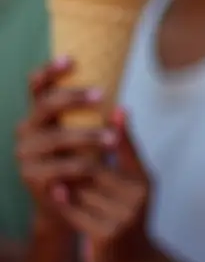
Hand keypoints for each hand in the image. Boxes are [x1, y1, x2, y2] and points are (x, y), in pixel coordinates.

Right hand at [15, 57, 111, 223]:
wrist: (67, 202)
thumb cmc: (82, 159)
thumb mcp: (91, 137)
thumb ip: (100, 122)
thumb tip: (122, 109)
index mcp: (40, 114)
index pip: (38, 87)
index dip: (49, 72)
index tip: (70, 59)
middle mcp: (27, 130)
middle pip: (45, 106)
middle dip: (72, 98)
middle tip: (102, 95)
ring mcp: (26, 153)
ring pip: (56, 138)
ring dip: (86, 136)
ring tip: (112, 138)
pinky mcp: (31, 177)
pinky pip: (57, 168)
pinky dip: (78, 166)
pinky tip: (96, 166)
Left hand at [60, 108, 156, 261]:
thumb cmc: (125, 215)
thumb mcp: (133, 184)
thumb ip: (123, 153)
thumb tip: (118, 112)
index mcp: (144, 180)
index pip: (125, 149)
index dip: (118, 131)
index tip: (114, 109)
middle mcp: (138, 196)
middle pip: (94, 169)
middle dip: (75, 164)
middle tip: (58, 153)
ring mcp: (124, 215)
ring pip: (81, 190)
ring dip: (67, 185)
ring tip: (59, 177)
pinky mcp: (107, 233)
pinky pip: (75, 211)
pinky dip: (64, 202)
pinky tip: (57, 193)